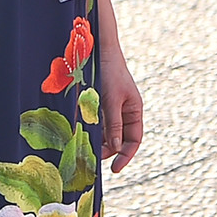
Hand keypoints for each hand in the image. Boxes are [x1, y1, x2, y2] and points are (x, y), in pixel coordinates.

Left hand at [97, 47, 143, 172]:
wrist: (99, 48)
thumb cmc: (109, 72)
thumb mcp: (111, 99)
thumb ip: (113, 123)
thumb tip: (116, 148)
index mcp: (134, 111)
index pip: (134, 140)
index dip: (126, 156)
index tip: (114, 169)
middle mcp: (125, 111)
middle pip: (119, 138)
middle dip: (108, 149)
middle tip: (92, 157)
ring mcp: (112, 107)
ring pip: (107, 131)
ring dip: (98, 140)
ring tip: (85, 147)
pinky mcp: (99, 102)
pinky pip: (98, 121)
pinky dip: (92, 128)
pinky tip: (81, 133)